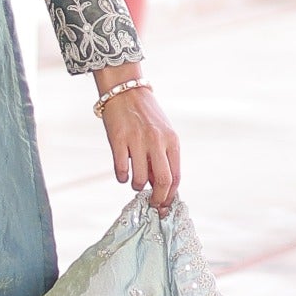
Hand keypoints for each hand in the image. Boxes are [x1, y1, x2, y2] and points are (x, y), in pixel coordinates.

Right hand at [96, 80, 179, 212]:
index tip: (164, 204)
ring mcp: (137, 140)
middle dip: (158, 199)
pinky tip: (122, 174)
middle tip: (152, 204)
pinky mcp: (118, 139)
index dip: (170, 195)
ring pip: (141, 179)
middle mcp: (157, 141)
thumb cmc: (145, 115)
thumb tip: (160, 186)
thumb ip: (163, 158)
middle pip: (164, 181)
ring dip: (137, 186)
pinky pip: (121, 169)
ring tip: (134, 182)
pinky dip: (122, 177)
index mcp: (172, 140)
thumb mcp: (162, 133)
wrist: (125, 91)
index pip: (176, 176)